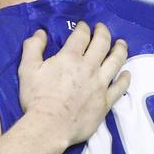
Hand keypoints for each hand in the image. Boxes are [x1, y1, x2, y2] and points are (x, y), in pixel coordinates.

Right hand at [18, 22, 129, 145]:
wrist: (49, 127)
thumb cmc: (36, 99)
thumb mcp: (27, 70)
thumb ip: (33, 48)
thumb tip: (40, 33)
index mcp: (70, 57)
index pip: (81, 35)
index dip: (83, 27)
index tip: (83, 25)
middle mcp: (89, 67)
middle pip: (102, 43)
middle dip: (103, 32)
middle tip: (102, 28)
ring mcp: (100, 84)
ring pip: (116, 61)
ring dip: (120, 49)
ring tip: (121, 43)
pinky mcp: (105, 101)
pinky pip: (120, 87)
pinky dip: (125, 78)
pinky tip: (126, 73)